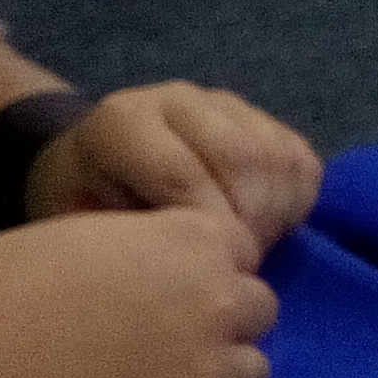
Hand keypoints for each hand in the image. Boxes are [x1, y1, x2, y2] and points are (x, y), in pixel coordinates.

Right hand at [0, 204, 276, 377]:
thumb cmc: (12, 283)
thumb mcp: (97, 234)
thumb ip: (154, 251)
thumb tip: (174, 272)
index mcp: (196, 239)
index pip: (241, 249)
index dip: (206, 267)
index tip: (168, 284)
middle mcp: (218, 302)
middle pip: (257, 310)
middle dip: (220, 318)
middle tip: (164, 336)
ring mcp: (208, 373)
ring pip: (251, 372)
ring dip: (218, 374)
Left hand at [31, 80, 324, 250]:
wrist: (92, 169)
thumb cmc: (86, 210)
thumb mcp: (77, 229)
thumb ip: (120, 241)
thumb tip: (174, 278)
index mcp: (123, 121)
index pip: (180, 173)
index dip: (204, 229)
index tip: (208, 273)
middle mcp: (176, 98)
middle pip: (240, 157)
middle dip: (249, 222)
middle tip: (240, 268)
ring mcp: (223, 104)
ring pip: (276, 156)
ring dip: (276, 215)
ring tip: (254, 252)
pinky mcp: (261, 118)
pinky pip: (300, 159)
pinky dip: (295, 202)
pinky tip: (269, 231)